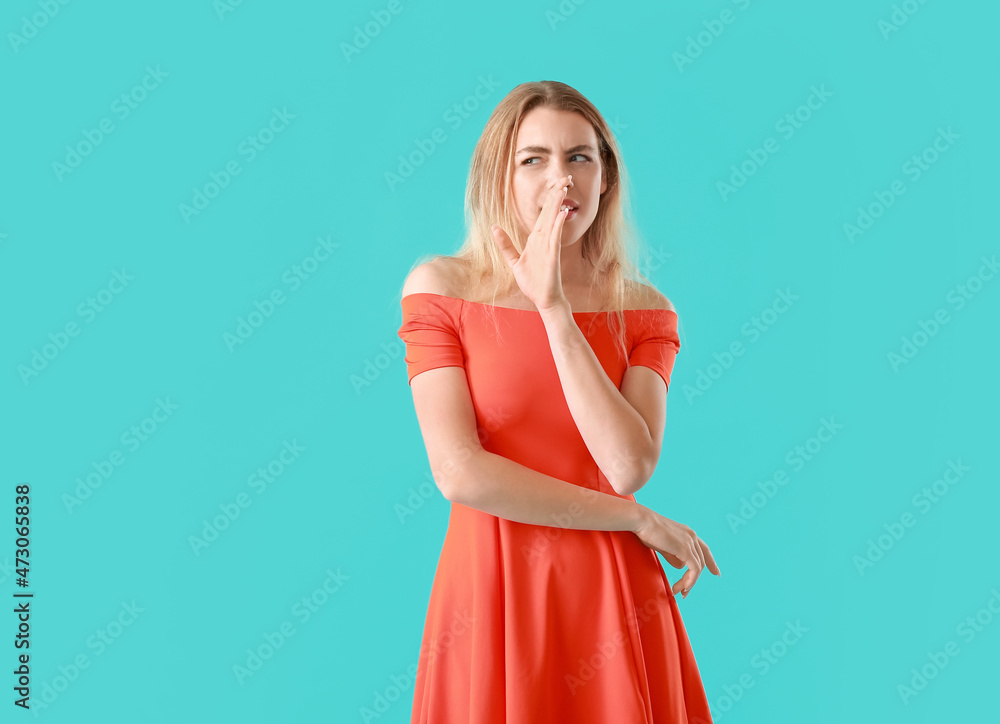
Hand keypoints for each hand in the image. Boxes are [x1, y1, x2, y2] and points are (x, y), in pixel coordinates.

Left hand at [491, 175, 572, 313]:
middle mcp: (544, 239)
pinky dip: (558, 225)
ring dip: (558, 204)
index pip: (543, 214)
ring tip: (564, 187)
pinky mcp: (553, 256)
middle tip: (566, 177)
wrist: (544, 299)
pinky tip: (561, 213)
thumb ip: (505, 245)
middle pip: (550, 212)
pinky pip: (555, 238)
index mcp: (536, 239)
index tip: (556, 184)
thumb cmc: (532, 282)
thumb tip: (494, 228)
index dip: (549, 198)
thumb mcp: (514, 262)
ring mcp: (549, 247)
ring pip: (554, 221)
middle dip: (557, 194)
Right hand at [632, 506, 719, 598]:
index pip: (704, 550)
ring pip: (698, 568)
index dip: (711, 562)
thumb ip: (673, 555)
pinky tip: (682, 587)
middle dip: (693, 580)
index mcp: (688, 533)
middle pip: (701, 562)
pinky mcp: (685, 549)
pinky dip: (690, 580)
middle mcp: (692, 536)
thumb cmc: (647, 531)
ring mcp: (690, 542)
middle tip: (682, 592)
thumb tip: (680, 566)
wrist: (641, 521)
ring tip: (678, 591)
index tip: (716, 573)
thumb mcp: (663, 545)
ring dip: (689, 583)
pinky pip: (694, 569)